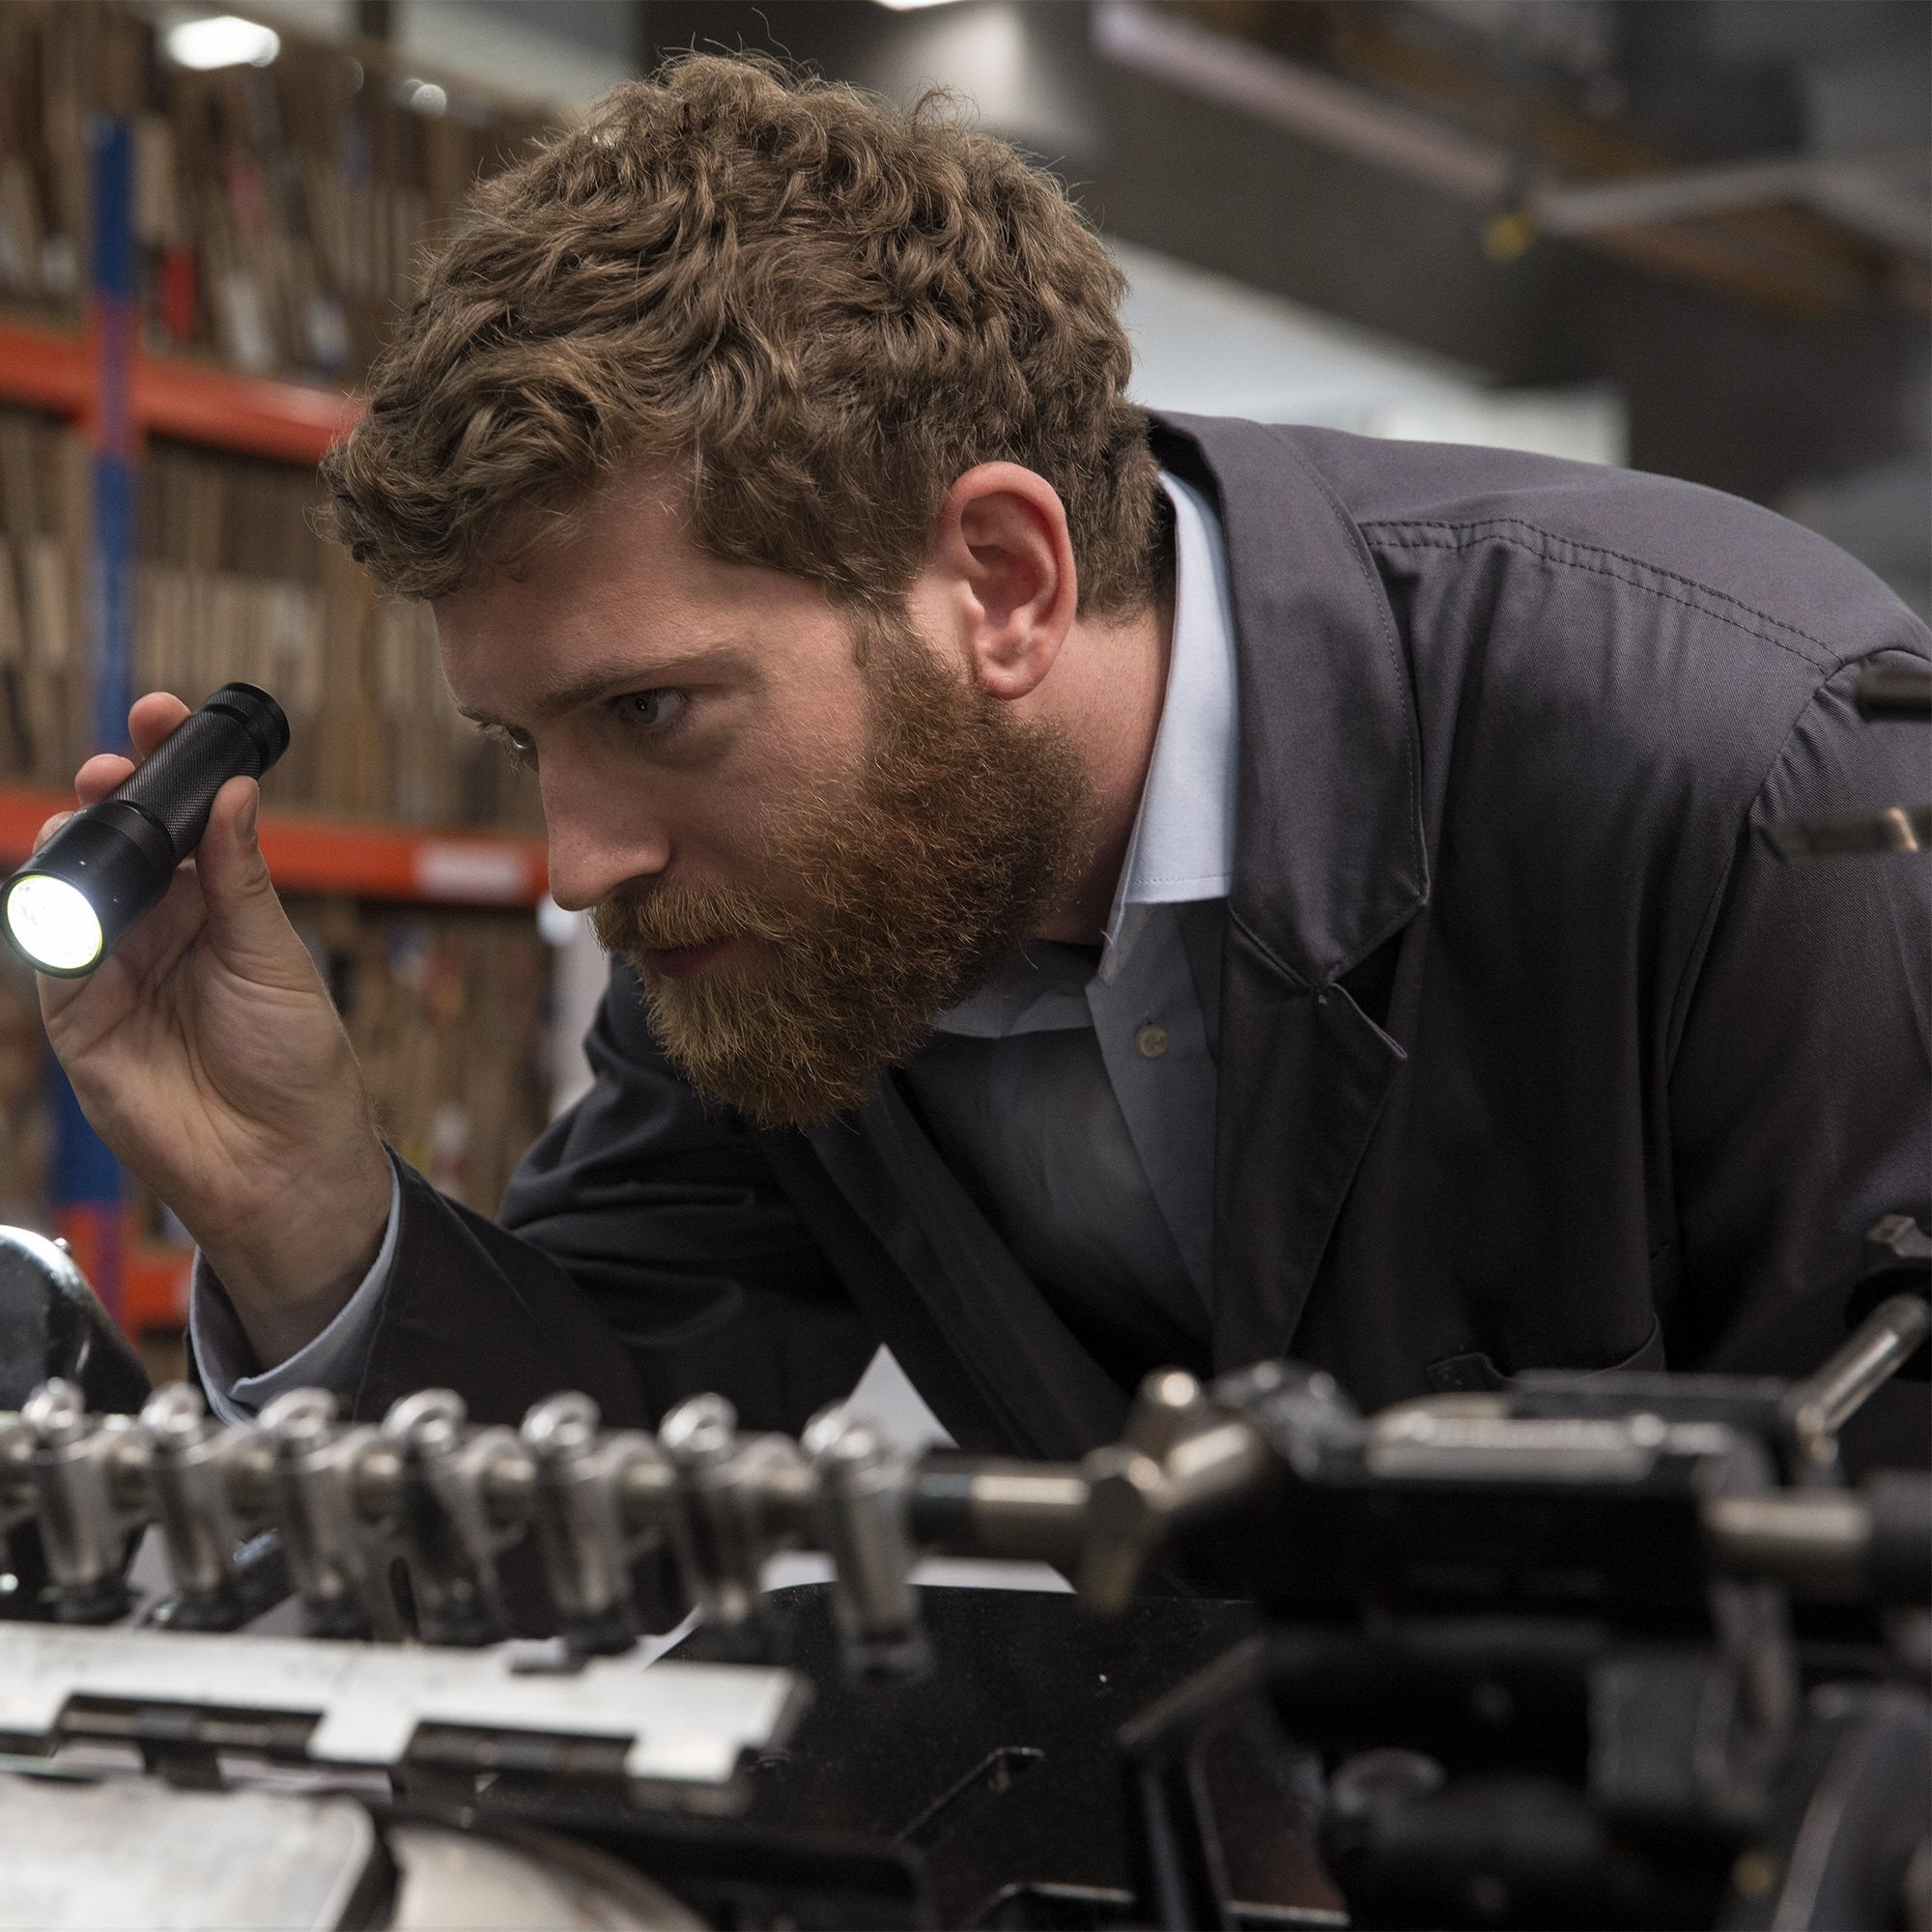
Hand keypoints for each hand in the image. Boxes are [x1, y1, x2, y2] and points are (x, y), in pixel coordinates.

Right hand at [35, 693, 392, 1366]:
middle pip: (120, 845)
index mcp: (217, 907)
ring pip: (75, 887)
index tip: (161, 715)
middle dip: (111, 794)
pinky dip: (55, 918)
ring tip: (94, 816)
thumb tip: (235, 792)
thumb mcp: (276, 957)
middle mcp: (161, 930)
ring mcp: (115, 970)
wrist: (282, 1161)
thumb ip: (242, 878)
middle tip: (117, 766)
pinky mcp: (80, 1019)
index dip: (167, 769)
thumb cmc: (298, 1065)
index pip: (183, 823)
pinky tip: (75, 892)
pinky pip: (53, 956)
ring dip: (76, 843)